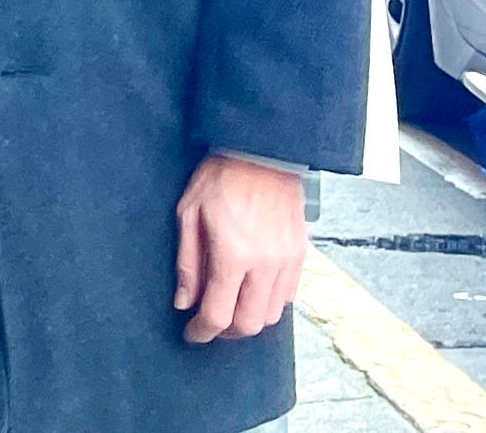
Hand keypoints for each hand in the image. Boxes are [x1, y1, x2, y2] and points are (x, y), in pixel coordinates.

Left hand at [174, 154, 308, 342]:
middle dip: (225, 332)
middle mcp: (266, 264)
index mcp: (233, 255)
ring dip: (248, 319)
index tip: (191, 333)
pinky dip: (268, 303)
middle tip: (208, 324)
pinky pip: (288, 295)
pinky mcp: (301, 254)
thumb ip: (187, 263)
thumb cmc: (219, 177)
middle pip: (249, 324)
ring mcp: (287, 260)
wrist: (262, 151)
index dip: (201, 331)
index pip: (218, 314)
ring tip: (228, 306)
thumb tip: (184, 301)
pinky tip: (250, 290)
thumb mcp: (188, 214)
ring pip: (271, 314)